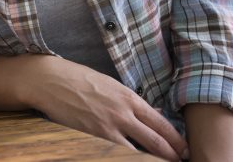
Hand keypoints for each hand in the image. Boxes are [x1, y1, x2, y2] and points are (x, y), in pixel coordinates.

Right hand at [20, 56, 186, 160]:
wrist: (49, 80)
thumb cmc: (77, 78)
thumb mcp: (109, 84)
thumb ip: (130, 100)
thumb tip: (152, 111)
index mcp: (128, 97)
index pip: (160, 122)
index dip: (175, 138)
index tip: (183, 148)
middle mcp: (123, 113)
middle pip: (156, 140)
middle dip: (171, 154)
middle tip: (181, 161)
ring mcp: (108, 126)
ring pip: (140, 151)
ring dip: (153, 160)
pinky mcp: (93, 136)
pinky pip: (117, 153)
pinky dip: (128, 157)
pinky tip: (134, 160)